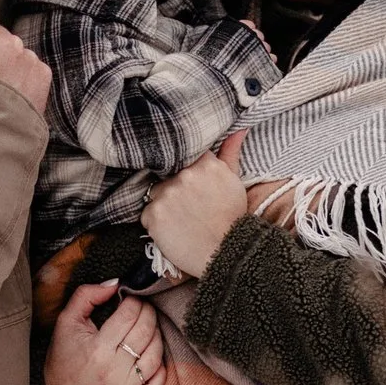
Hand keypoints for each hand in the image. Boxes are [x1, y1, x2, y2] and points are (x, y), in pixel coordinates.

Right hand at [43, 280, 165, 384]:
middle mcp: (113, 371)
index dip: (135, 302)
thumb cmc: (64, 357)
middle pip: (146, 333)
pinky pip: (157, 383)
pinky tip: (151, 356)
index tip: (132, 299)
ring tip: (148, 330)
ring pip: (155, 355)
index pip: (129, 316)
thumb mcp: (66, 322)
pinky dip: (160, 368)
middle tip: (144, 309)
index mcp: (97, 348)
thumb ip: (86, 296)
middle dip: (149, 314)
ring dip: (156, 336)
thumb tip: (115, 284)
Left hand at [143, 129, 248, 279]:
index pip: (183, 156)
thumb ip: (230, 153)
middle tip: (189, 207)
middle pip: (168, 176)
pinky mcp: (154, 215)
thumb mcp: (234, 182)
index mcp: (205, 164)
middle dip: (175, 189)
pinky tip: (173, 231)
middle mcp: (184, 175)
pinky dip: (156, 223)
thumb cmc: (232, 219)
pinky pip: (146, 214)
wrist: (227, 254)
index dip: (184, 169)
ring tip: (182, 220)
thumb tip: (238, 129)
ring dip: (164, 205)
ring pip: (156, 194)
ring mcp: (167, 195)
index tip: (189, 183)